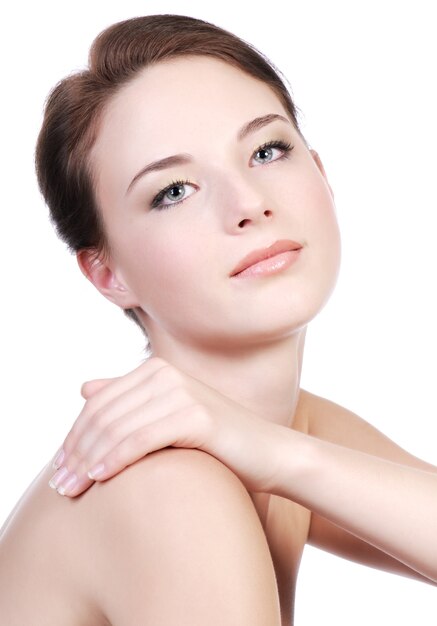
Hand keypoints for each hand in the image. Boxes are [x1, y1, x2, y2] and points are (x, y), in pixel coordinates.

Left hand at [48, 357, 283, 496]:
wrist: (268, 453)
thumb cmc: (216, 442)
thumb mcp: (167, 416)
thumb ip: (128, 400)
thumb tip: (84, 387)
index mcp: (155, 370)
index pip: (99, 403)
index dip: (75, 435)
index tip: (59, 467)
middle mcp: (165, 373)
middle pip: (104, 414)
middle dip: (75, 451)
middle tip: (59, 486)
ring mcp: (181, 391)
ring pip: (117, 428)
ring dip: (88, 460)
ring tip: (71, 490)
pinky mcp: (196, 414)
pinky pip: (141, 439)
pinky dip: (115, 460)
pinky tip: (99, 478)